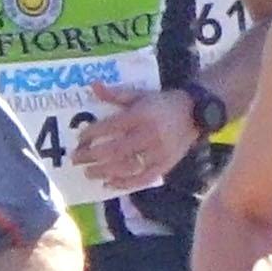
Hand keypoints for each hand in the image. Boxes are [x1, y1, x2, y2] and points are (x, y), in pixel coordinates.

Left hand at [65, 83, 204, 198]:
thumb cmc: (161, 103)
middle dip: (92, 157)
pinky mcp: (165, 166)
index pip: (110, 127)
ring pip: (127, 167)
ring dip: (104, 172)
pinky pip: (143, 179)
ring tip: (89, 172)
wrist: (194, 113)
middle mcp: (148, 135)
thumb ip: (116, 94)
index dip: (92, 134)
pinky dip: (125, 184)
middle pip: (115, 150)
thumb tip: (93, 86)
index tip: (79, 139)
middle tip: (76, 159)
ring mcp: (157, 153)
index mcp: (141, 115)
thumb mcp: (139, 94)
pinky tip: (110, 184)